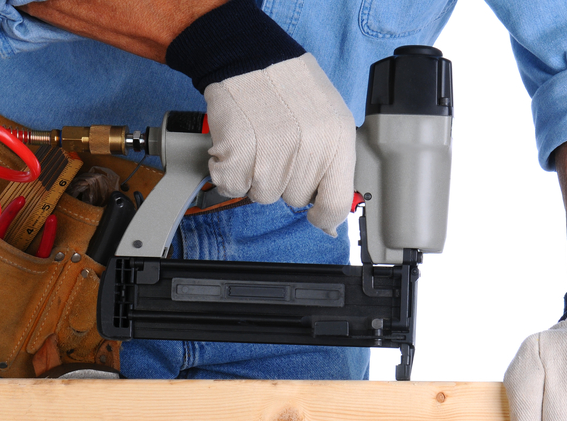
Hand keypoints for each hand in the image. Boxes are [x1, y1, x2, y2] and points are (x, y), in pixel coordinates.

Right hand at [202, 53, 355, 234]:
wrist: (251, 56)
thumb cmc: (292, 89)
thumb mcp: (332, 121)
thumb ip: (334, 166)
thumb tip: (331, 214)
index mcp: (337, 141)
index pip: (335, 203)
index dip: (325, 218)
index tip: (317, 216)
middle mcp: (308, 148)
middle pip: (294, 198)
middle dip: (285, 179)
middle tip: (280, 147)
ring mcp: (272, 150)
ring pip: (262, 195)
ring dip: (255, 175)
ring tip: (259, 141)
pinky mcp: (237, 150)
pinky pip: (232, 186)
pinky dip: (229, 172)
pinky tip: (238, 145)